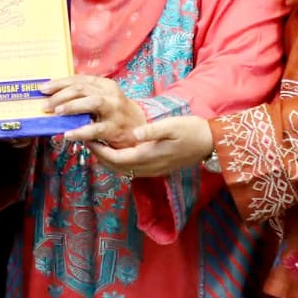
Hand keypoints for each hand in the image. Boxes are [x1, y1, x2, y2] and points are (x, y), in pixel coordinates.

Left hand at [48, 75, 144, 147]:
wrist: (140, 129)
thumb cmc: (115, 114)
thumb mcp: (102, 99)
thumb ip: (83, 96)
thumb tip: (54, 99)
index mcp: (104, 84)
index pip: (79, 79)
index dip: (59, 83)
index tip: (43, 89)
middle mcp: (110, 94)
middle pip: (82, 88)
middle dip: (60, 95)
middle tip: (46, 104)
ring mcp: (114, 110)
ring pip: (91, 102)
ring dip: (71, 106)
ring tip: (57, 112)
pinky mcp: (115, 128)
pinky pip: (95, 129)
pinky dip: (79, 131)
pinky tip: (67, 134)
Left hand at [87, 115, 214, 178]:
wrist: (210, 143)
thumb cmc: (192, 130)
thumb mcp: (173, 126)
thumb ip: (152, 130)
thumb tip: (134, 133)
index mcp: (149, 156)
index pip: (116, 159)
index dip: (100, 151)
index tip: (88, 139)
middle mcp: (149, 168)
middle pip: (116, 169)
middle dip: (100, 157)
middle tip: (87, 142)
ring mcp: (153, 171)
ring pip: (123, 171)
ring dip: (108, 161)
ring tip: (98, 145)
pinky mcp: (157, 169)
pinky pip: (132, 170)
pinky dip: (119, 162)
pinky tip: (117, 150)